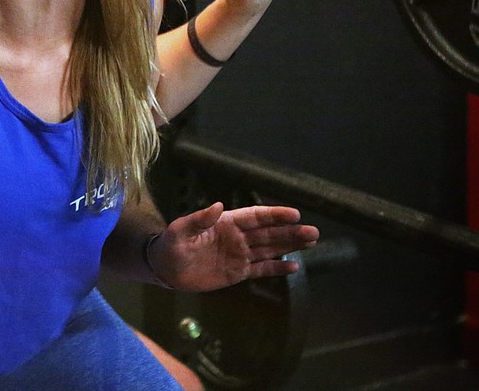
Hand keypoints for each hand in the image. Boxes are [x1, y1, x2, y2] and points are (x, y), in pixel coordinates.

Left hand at [148, 202, 317, 290]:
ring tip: (311, 242)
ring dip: (290, 245)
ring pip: (270, 249)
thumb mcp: (181, 231)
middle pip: (269, 233)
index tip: (295, 214)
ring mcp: (239, 254)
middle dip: (291, 232)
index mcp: (226, 223)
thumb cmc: (171, 245)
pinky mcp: (238, 272)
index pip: (256, 217)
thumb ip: (199, 219)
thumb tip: (217, 205)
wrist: (166, 269)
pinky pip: (261, 269)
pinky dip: (277, 268)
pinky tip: (294, 267)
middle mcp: (237, 237)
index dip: (275, 215)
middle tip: (313, 231)